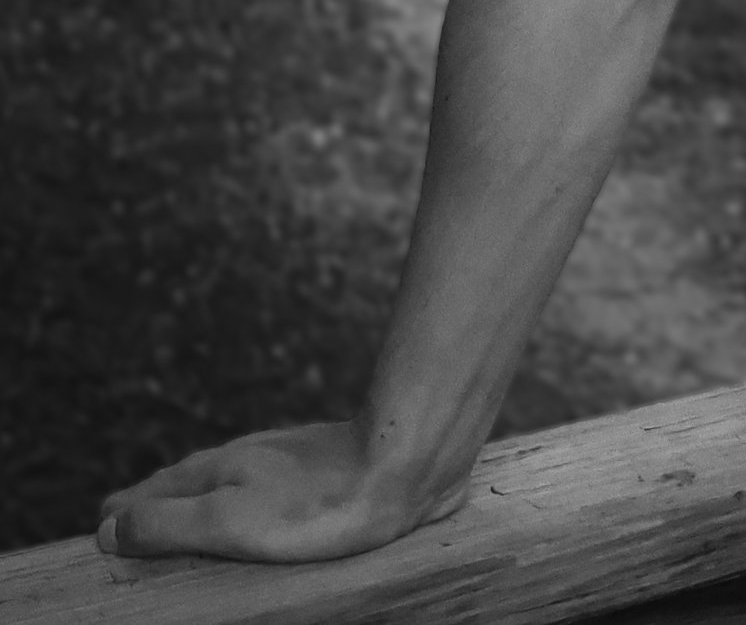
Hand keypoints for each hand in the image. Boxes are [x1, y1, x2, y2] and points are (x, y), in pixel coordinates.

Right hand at [97, 420, 464, 564]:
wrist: (404, 462)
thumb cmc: (316, 503)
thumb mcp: (227, 521)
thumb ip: (167, 523)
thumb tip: (106, 527)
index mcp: (217, 470)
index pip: (152, 493)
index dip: (124, 516)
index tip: (101, 529)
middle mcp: (247, 457)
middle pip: (186, 481)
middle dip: (154, 502)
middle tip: (126, 520)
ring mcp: (286, 457)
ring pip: (227, 476)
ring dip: (198, 496)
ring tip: (183, 512)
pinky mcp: (323, 465)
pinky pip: (265, 481)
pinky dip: (241, 495)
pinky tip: (259, 504)